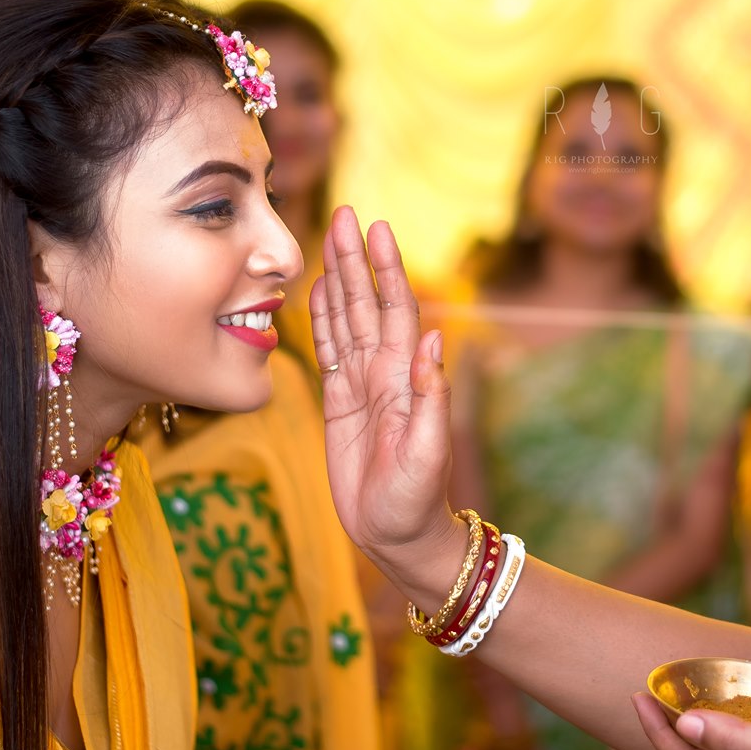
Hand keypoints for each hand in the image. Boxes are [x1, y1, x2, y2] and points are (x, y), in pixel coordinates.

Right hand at [310, 207, 464, 583]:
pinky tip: (318, 292)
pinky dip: (322, 320)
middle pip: (367, 304)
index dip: (386, 270)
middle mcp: (384, 373)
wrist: (399, 537)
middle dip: (357, 259)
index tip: (376, 228)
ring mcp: (361, 386)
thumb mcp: (428, 452)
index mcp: (405, 378)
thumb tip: (432, 339)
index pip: (395, 310)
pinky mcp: (339, 405)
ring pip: (346, 321)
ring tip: (328, 239)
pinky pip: (329, 353)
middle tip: (345, 212)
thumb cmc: (417, 501)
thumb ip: (429, 396)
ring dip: (339, 279)